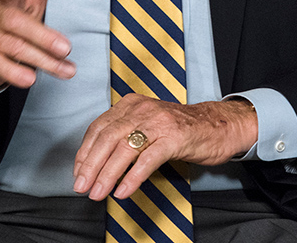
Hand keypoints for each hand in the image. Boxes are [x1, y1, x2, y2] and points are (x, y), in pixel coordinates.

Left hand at [73, 95, 257, 200]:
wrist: (218, 124)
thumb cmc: (181, 128)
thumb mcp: (147, 124)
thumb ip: (125, 134)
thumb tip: (98, 161)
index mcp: (131, 104)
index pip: (99, 127)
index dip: (85, 152)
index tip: (78, 171)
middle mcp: (142, 109)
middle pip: (107, 138)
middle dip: (91, 165)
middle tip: (82, 185)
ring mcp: (158, 122)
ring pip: (124, 149)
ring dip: (107, 174)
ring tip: (98, 192)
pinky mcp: (174, 138)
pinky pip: (148, 159)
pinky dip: (132, 177)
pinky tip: (123, 191)